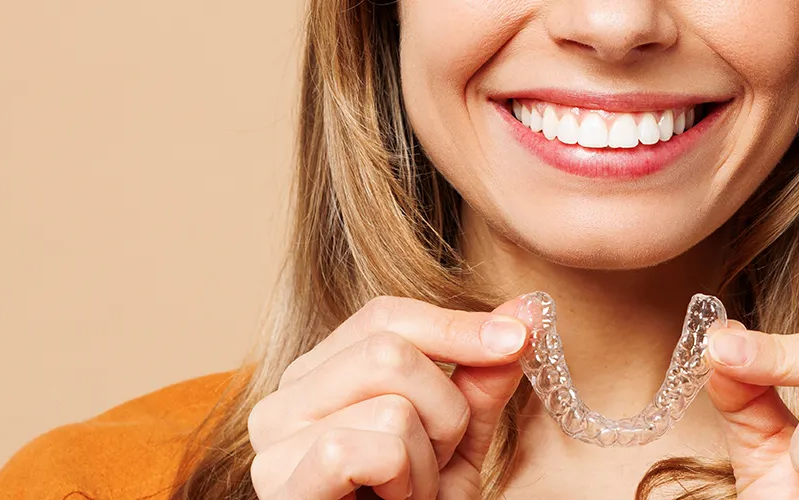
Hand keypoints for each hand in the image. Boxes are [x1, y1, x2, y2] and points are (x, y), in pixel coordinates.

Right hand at [247, 296, 531, 499]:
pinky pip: (355, 451)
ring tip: (409, 493)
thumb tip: (525, 312)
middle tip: (437, 461)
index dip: (457, 326)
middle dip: (445, 411)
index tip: (518, 340)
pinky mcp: (282, 486)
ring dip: (426, 463)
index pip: (384, 317)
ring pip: (389, 408)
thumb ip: (480, 381)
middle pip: (389, 351)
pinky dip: (399, 481)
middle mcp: (284, 401)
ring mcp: (273, 445)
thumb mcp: (458, 443)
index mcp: (320, 377)